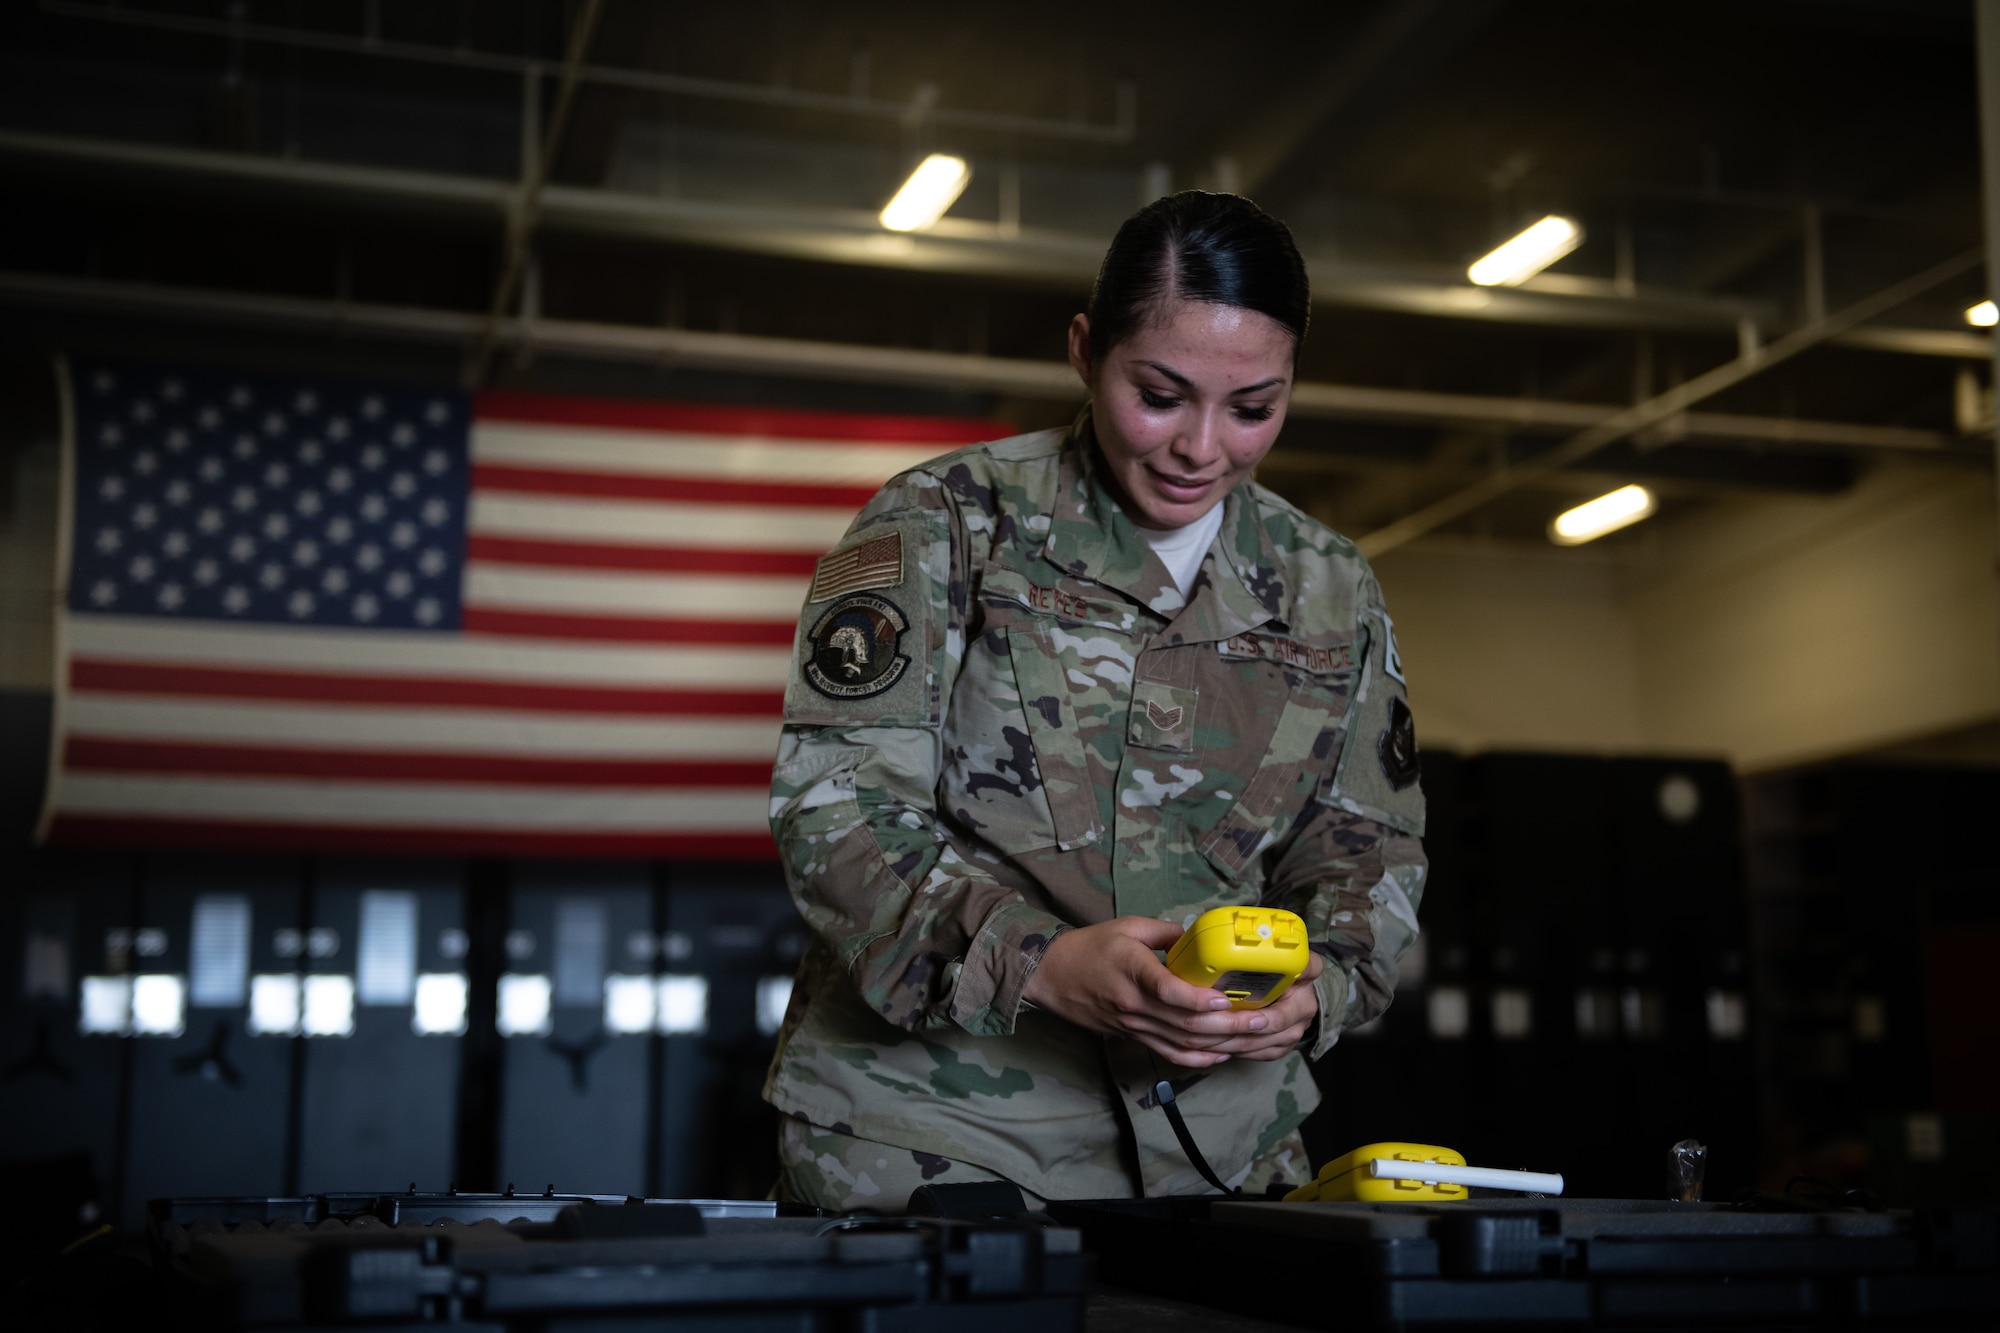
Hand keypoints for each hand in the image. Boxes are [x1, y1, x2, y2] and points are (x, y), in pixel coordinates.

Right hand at [1022, 916, 1325, 1067]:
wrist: (1051, 976)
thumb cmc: (1089, 947)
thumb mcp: (1126, 926)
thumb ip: (1165, 931)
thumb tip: (1198, 936)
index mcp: (1132, 971)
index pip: (1165, 990)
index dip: (1196, 999)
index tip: (1222, 999)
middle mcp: (1134, 1004)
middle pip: (1183, 1023)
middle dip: (1225, 1025)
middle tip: (1260, 1020)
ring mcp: (1134, 1025)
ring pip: (1181, 1041)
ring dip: (1219, 1043)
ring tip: (1251, 1037)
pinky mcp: (1133, 1036)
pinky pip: (1168, 1053)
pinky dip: (1196, 1058)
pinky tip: (1221, 1055)